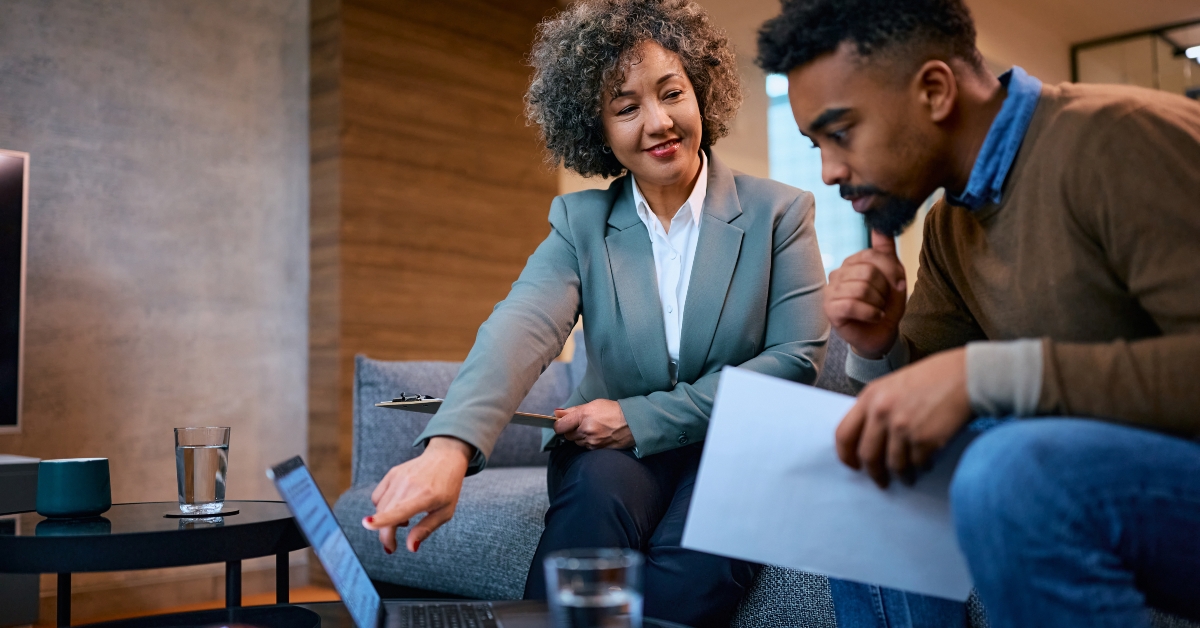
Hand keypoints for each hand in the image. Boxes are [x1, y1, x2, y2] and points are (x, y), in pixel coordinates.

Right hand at [361, 436, 471, 553]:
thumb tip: (410, 548)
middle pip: (385, 514)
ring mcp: (398, 477)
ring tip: (403, 522)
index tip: (367, 524)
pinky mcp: (391, 473)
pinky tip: (397, 508)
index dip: (382, 519)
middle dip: (385, 535)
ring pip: (380, 507)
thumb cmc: (448, 487)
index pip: (399, 509)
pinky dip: (382, 507)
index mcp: (425, 496)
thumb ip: (426, 529)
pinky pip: (378, 497)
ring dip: (385, 521)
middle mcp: (408, 485)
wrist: (445, 457)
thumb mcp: (445, 512)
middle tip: (392, 546)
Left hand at [553, 399, 633, 449]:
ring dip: (580, 437)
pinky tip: (598, 436)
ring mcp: (592, 442)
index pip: (559, 426)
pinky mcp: (597, 449)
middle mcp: (586, 430)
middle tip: (582, 424)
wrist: (632, 423)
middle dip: (571, 430)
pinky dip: (589, 442)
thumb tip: (556, 412)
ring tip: (593, 429)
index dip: (558, 425)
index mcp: (583, 416)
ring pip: (577, 442)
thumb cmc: (613, 410)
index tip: (562, 423)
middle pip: (567, 435)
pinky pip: (586, 447)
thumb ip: (573, 410)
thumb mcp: (593, 404)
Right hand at [825, 231, 906, 358]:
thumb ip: (885, 251)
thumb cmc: (885, 306)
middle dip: (884, 290)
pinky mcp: (830, 309)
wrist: (882, 335)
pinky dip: (870, 313)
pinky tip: (874, 317)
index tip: (898, 285)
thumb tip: (879, 225)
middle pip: (867, 271)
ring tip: (877, 310)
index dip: (891, 270)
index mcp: (852, 262)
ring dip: (878, 303)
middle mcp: (838, 274)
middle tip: (884, 301)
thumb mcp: (892, 276)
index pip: (872, 255)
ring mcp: (831, 292)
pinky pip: (851, 304)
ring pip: (860, 288)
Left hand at [835, 348, 971, 487]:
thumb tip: (869, 437)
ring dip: (900, 474)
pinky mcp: (923, 440)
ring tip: (906, 477)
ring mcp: (901, 427)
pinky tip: (925, 463)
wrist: (965, 376)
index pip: (844, 434)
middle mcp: (881, 412)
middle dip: (873, 472)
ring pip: (892, 464)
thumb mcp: (893, 385)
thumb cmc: (932, 378)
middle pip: (867, 455)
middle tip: (880, 481)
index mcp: (870, 397)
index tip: (853, 466)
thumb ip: (876, 407)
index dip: (845, 455)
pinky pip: (916, 463)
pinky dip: (920, 467)